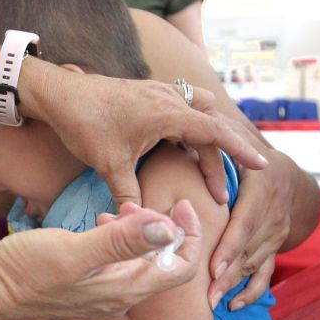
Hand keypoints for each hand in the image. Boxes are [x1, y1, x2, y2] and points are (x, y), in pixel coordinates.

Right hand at [0, 201, 201, 319]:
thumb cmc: (26, 270)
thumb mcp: (75, 250)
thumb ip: (122, 240)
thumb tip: (168, 227)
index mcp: (124, 289)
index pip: (181, 268)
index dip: (189, 235)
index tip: (182, 203)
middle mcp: (118, 297)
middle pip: (163, 265)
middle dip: (164, 229)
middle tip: (145, 201)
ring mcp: (101, 294)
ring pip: (139, 262)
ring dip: (140, 233)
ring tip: (119, 210)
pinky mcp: (84, 285)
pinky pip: (117, 263)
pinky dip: (118, 240)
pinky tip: (100, 222)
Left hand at [35, 74, 267, 205]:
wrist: (58, 94)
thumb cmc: (84, 123)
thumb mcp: (109, 165)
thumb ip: (131, 196)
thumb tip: (144, 225)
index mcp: (167, 112)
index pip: (215, 131)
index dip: (240, 150)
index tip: (262, 166)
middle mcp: (169, 98)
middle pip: (210, 127)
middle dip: (220, 159)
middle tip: (220, 192)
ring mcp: (159, 93)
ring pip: (197, 115)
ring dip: (204, 141)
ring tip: (204, 172)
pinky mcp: (147, 94)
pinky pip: (181, 110)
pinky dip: (188, 130)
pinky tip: (179, 151)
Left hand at [207, 149, 293, 309]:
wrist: (286, 174)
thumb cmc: (245, 155)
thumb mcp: (235, 143)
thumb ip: (214, 143)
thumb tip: (185, 141)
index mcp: (261, 189)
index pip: (245, 223)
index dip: (230, 247)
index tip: (214, 267)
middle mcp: (273, 214)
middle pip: (248, 250)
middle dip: (226, 275)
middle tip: (205, 296)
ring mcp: (276, 234)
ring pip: (254, 264)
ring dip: (233, 286)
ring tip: (212, 303)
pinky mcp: (274, 247)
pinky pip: (265, 273)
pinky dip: (251, 292)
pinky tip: (233, 305)